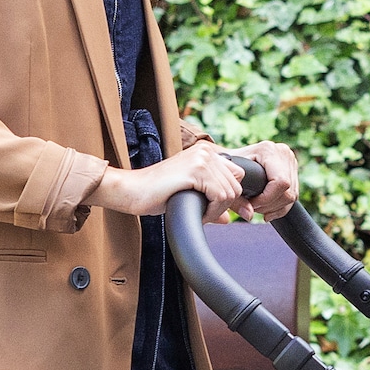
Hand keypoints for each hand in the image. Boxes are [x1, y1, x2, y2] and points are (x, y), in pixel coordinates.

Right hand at [91, 141, 243, 217]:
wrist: (132, 191)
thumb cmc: (157, 194)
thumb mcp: (191, 195)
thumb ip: (211, 201)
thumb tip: (229, 219)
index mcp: (206, 152)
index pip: (237, 175)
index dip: (232, 197)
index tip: (222, 213)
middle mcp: (206, 151)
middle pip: (236, 185)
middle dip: (225, 206)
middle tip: (206, 215)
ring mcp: (201, 158)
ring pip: (230, 192)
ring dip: (217, 210)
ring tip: (199, 213)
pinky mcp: (196, 170)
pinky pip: (220, 196)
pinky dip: (212, 211)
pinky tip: (198, 213)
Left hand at [216, 141, 299, 221]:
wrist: (233, 158)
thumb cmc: (228, 167)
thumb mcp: (228, 180)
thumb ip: (236, 199)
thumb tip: (249, 215)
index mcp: (268, 150)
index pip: (281, 182)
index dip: (267, 199)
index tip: (251, 204)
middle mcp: (283, 153)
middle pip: (288, 192)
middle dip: (270, 206)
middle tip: (253, 208)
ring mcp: (290, 161)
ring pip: (292, 196)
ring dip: (274, 208)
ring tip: (258, 208)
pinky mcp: (293, 170)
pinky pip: (293, 195)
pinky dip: (280, 207)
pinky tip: (267, 211)